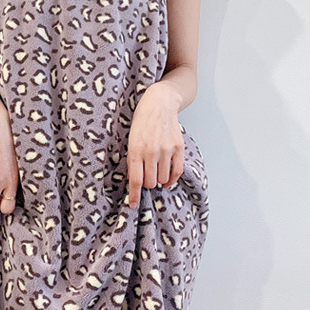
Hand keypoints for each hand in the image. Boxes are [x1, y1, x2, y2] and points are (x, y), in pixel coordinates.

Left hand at [126, 83, 184, 208]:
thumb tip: (134, 182)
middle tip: (146, 176)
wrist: (159, 104)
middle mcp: (151, 151)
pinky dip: (171, 179)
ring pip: (163, 179)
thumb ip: (133, 160)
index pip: (136, 180)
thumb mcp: (131, 140)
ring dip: (158, 179)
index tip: (133, 205)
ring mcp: (166, 150)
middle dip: (147, 184)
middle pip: (150, 183)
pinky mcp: (178, 148)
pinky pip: (176, 172)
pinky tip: (167, 179)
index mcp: (136, 150)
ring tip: (155, 169)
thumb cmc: (141, 122)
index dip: (134, 196)